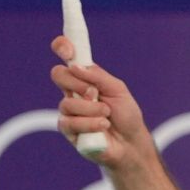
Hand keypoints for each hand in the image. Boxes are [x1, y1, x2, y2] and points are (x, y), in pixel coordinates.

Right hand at [50, 36, 148, 167]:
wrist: (131, 143)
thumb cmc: (126, 115)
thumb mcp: (118, 90)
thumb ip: (99, 76)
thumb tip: (76, 66)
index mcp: (85, 77)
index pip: (67, 56)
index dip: (63, 46)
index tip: (68, 50)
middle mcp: (73, 91)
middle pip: (58, 74)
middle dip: (77, 83)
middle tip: (94, 93)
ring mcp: (68, 111)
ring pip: (66, 103)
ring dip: (91, 109)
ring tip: (106, 117)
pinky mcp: (68, 130)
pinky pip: (70, 122)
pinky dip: (90, 124)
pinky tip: (102, 127)